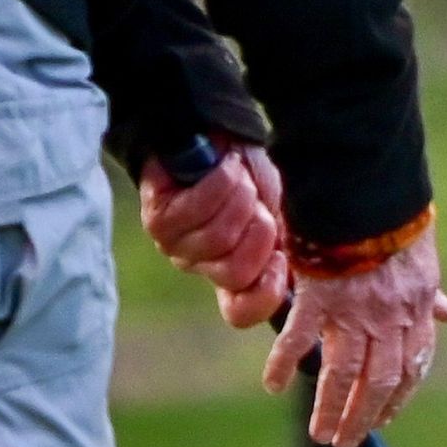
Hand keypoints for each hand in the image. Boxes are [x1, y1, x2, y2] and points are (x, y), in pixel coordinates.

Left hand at [139, 140, 288, 326]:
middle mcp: (202, 265)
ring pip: (219, 238)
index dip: (266, 293)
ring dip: (239, 197)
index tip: (282, 259)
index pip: (242, 312)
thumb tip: (288, 263)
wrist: (213, 134)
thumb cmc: (248, 174)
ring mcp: (176, 246)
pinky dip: (220, 181)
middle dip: (260, 228)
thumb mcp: (278, 207)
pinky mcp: (158, 220)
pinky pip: (197, 210)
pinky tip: (224, 165)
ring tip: (238, 175)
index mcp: (234, 271)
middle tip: (256, 200)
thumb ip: (283, 239)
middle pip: (237, 272)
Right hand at [263, 220, 446, 446]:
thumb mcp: (424, 261)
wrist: (369, 186)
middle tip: (346, 442)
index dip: (398, 398)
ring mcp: (354, 308)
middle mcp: (390, 316)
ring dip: (330, 408)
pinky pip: (300, 338)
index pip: (410, 367)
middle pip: (377, 382)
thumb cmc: (395, 220)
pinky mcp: (319, 294)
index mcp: (416, 309)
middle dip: (362, 417)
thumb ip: (430, 295)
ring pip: (343, 372)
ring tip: (320, 435)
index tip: (385, 419)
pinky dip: (283, 363)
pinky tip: (272, 385)